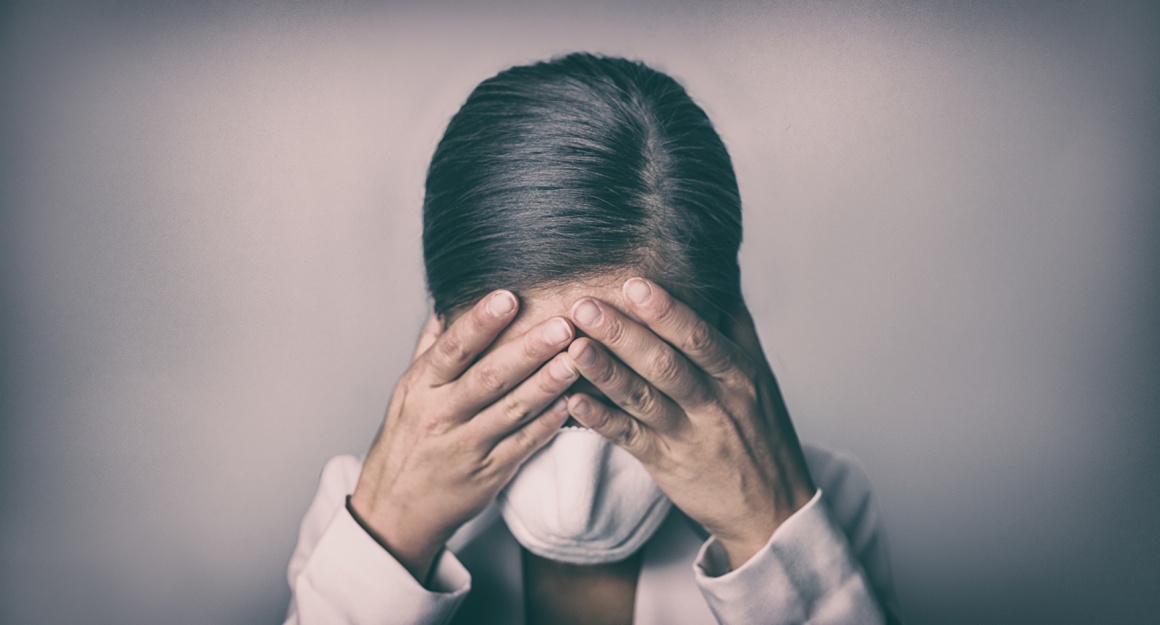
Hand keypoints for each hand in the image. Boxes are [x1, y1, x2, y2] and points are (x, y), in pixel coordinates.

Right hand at [351, 290, 578, 582]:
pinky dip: (546, 424)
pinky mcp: (488, 474)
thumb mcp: (406, 392)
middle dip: (528, 350)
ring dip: (546, 384)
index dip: (480, 323)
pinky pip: (522, 445)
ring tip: (576, 359)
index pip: (452, 349)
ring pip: (511, 411)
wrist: (394, 510)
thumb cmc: (405, 442)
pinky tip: (570, 403)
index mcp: (421, 387)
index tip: (508, 297)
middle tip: (562, 325)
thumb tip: (446, 304)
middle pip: (488, 377)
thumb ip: (430, 348)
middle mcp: (441, 415)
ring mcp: (466, 447)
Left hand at [564, 278, 816, 567]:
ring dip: (604, 372)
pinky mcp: (665, 463)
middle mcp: (713, 403)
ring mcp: (687, 435)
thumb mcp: (760, 375)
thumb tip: (718, 274)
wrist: (772, 507)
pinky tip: (572, 401)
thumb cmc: (761, 431)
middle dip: (622, 334)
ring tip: (572, 348)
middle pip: (664, 364)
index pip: (700, 338)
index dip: (666, 311)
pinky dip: (600, 420)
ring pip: (641, 399)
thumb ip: (735, 325)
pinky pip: (628, 439)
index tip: (634, 284)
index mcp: (738, 375)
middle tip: (584, 307)